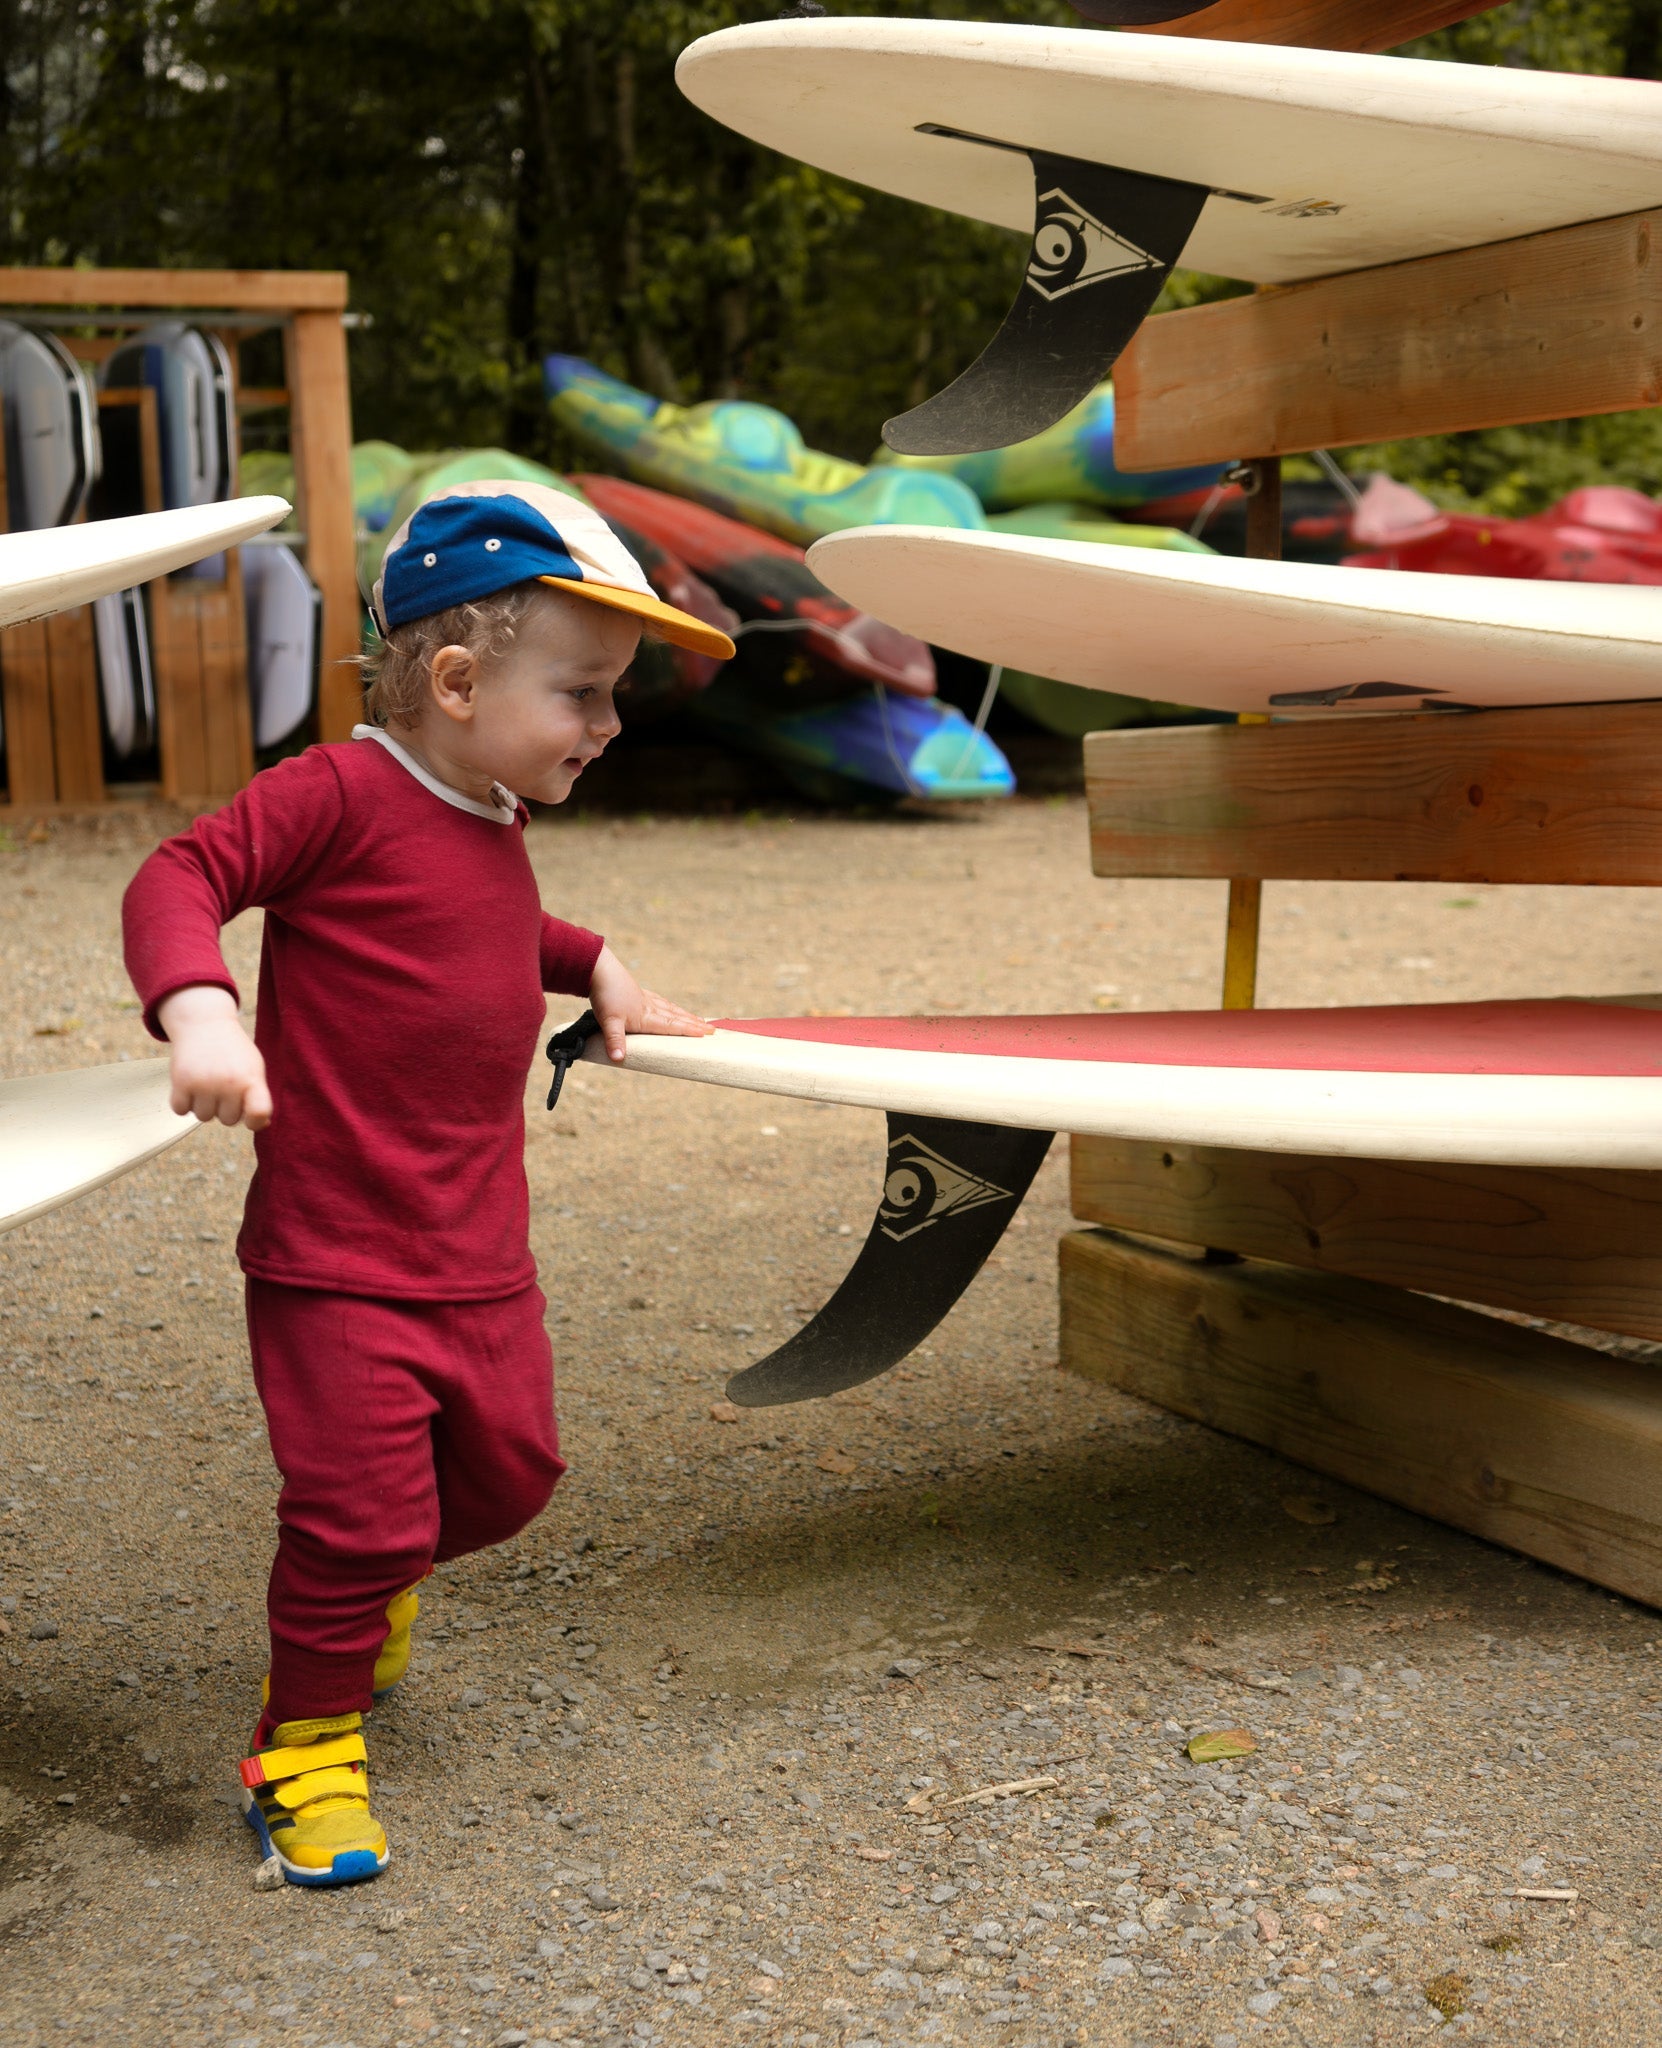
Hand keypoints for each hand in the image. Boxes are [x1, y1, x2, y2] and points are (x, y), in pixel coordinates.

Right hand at [156, 985, 272, 1129]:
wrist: (204, 1023)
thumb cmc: (233, 1052)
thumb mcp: (252, 1067)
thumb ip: (258, 1096)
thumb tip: (261, 1124)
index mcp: (251, 1078)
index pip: (259, 1113)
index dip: (256, 1121)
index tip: (250, 1117)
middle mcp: (229, 1083)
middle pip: (228, 1120)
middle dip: (225, 1107)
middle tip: (222, 1084)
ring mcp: (204, 1083)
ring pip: (203, 1117)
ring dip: (203, 1104)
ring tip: (207, 1082)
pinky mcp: (181, 1082)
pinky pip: (180, 1110)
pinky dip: (183, 1102)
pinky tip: (190, 1085)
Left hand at [588, 943, 713, 1063]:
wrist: (598, 970)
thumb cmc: (605, 995)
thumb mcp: (608, 1020)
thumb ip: (615, 1040)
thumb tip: (618, 1058)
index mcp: (646, 1016)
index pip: (672, 1025)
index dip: (689, 1029)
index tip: (706, 1032)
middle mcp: (649, 1007)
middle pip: (676, 1016)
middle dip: (694, 1023)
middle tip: (712, 1028)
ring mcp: (645, 999)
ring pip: (670, 1008)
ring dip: (685, 1015)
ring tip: (698, 1019)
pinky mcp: (638, 993)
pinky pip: (660, 1001)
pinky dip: (669, 1006)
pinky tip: (669, 1006)